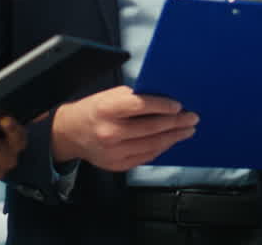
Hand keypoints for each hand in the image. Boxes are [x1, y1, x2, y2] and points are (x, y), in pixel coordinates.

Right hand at [50, 86, 197, 171]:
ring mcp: (113, 152)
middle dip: (176, 123)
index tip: (178, 106)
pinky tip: (170, 140)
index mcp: (107, 108)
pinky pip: (146, 156)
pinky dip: (161, 148)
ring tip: (187, 130)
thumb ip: (134, 97)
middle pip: (151, 128)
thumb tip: (164, 100)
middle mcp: (110, 131)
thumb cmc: (94, 110)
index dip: (162, 106)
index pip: (140, 105)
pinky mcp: (117, 165)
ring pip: (152, 145)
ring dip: (173, 137)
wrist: (70, 133)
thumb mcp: (109, 96)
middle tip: (192, 118)